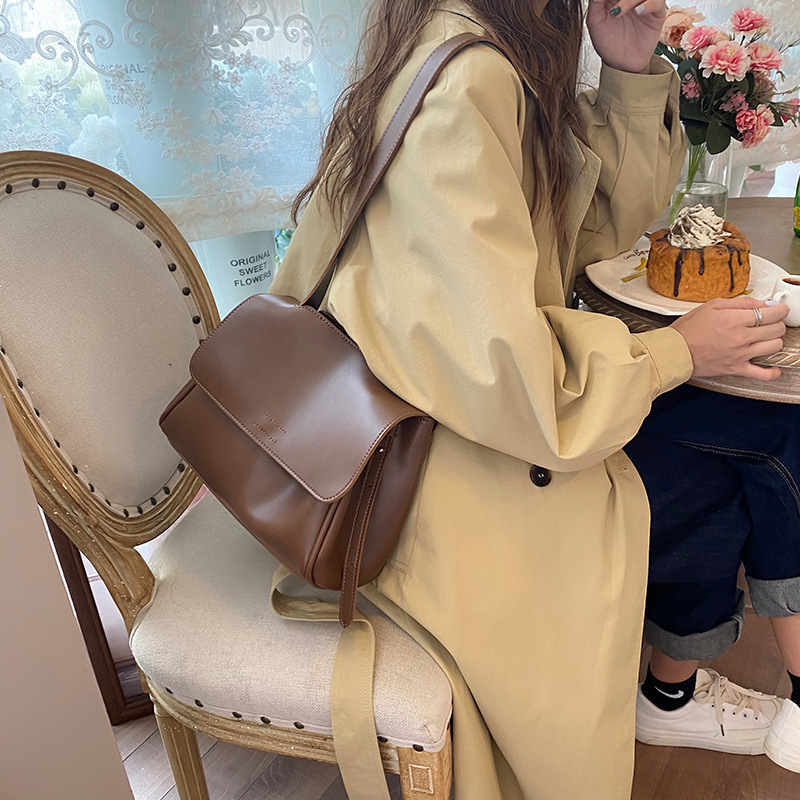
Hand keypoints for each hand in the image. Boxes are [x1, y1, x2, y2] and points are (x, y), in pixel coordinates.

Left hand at [586, 0, 667, 73]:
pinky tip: (638, 12)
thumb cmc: (608, 42)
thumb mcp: (595, 22)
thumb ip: (595, 3)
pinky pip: (657, 2)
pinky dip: (649, 4)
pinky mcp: (657, 12)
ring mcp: (645, 2)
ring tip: (617, 12)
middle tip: (613, 7)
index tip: (604, 2)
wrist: (621, 62)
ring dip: (629, 0)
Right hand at [670, 297, 787, 381]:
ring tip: (766, 338)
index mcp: (735, 319)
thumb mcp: (712, 305)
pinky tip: (774, 367)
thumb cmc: (688, 330)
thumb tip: (761, 303)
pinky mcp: (736, 369)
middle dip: (777, 323)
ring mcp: (741, 354)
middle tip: (771, 322)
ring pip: (775, 347)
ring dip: (774, 341)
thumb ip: (740, 302)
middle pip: (777, 329)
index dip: (780, 309)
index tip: (780, 309)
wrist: (674, 351)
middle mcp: (741, 337)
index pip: (772, 313)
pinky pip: (763, 374)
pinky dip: (773, 372)